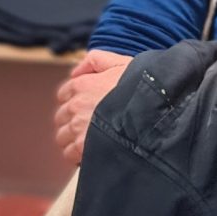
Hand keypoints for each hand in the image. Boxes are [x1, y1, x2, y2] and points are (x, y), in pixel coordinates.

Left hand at [54, 50, 133, 165]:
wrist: (155, 109)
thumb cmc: (141, 87)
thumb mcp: (121, 63)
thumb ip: (96, 60)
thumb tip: (75, 72)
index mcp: (82, 84)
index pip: (64, 94)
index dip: (75, 102)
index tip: (86, 108)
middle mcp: (76, 105)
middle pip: (61, 117)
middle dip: (73, 122)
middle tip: (90, 126)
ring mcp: (78, 127)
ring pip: (63, 136)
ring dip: (73, 139)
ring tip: (91, 141)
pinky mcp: (83, 147)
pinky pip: (69, 153)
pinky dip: (77, 154)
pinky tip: (92, 152)